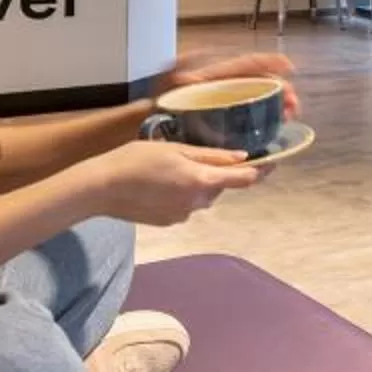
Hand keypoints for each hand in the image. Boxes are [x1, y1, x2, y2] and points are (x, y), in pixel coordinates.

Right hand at [90, 139, 262, 225]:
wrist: (100, 188)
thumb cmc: (135, 160)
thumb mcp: (174, 149)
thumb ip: (210, 155)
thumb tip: (241, 157)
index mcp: (201, 181)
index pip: (243, 179)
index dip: (261, 170)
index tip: (272, 161)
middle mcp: (197, 203)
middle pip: (220, 187)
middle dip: (217, 173)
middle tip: (199, 156)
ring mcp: (182, 215)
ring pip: (202, 197)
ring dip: (198, 183)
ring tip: (172, 168)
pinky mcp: (169, 222)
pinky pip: (185, 206)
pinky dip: (181, 194)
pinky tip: (161, 184)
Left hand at [160, 50, 300, 117]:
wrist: (147, 124)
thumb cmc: (156, 104)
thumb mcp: (167, 83)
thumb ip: (179, 68)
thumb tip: (194, 58)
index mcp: (214, 75)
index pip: (247, 64)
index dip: (269, 62)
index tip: (289, 66)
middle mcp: (223, 86)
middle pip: (260, 82)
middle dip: (281, 90)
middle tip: (292, 107)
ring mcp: (225, 102)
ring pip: (259, 99)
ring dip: (277, 105)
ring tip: (287, 117)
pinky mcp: (225, 118)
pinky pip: (251, 114)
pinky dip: (266, 118)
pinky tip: (274, 127)